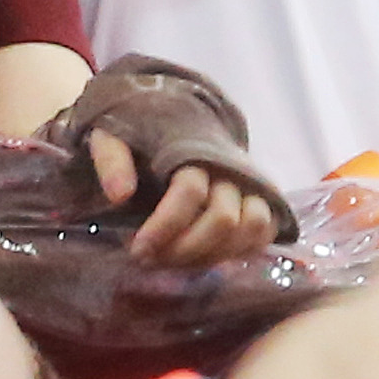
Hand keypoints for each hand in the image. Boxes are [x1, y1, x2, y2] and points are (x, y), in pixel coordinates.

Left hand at [89, 134, 285, 265]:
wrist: (177, 116)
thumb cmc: (141, 133)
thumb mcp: (113, 135)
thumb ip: (112, 159)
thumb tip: (120, 195)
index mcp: (193, 148)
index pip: (190, 190)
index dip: (164, 226)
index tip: (138, 248)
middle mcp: (229, 166)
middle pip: (224, 218)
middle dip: (187, 249)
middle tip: (155, 260)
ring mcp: (250, 183)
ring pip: (252, 227)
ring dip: (214, 254)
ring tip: (179, 262)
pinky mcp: (262, 199)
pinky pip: (266, 232)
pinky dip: (241, 251)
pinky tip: (205, 258)